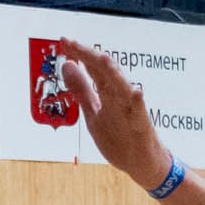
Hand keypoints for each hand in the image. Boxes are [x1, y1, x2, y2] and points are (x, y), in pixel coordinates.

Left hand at [55, 41, 172, 191]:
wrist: (140, 162)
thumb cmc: (118, 136)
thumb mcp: (92, 112)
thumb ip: (81, 90)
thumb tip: (67, 65)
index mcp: (106, 93)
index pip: (92, 68)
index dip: (78, 55)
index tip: (63, 41)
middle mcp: (119, 97)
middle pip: (104, 72)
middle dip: (88, 57)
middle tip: (71, 43)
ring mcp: (131, 110)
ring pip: (122, 88)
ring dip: (112, 73)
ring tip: (100, 57)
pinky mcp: (141, 126)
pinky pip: (140, 113)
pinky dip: (137, 102)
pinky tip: (136, 91)